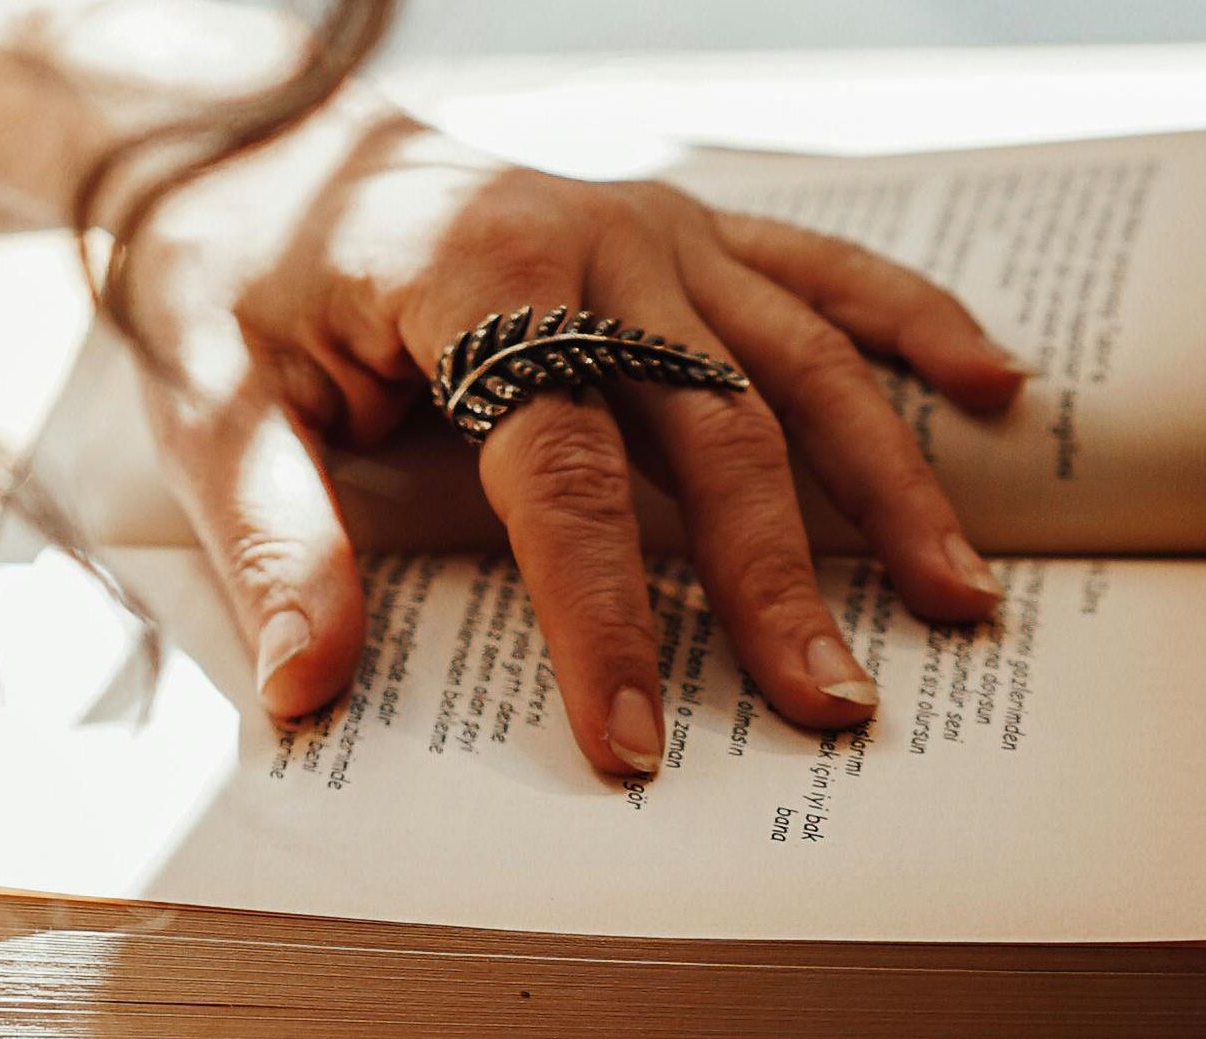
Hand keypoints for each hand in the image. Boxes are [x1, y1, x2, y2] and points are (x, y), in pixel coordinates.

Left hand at [126, 106, 1025, 775]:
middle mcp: (592, 248)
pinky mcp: (680, 222)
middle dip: (775, 585)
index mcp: (476, 286)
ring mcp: (652, 227)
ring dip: (887, 481)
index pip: (561, 484)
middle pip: (712, 435)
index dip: (605, 621)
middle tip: (833, 709)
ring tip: (956, 597)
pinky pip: (819, 267)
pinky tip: (998, 386)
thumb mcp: (207, 404)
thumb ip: (275, 539)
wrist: (253, 129)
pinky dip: (910, 321)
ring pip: (798, 362)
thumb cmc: (227, 275)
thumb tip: (307, 691)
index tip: (635, 742)